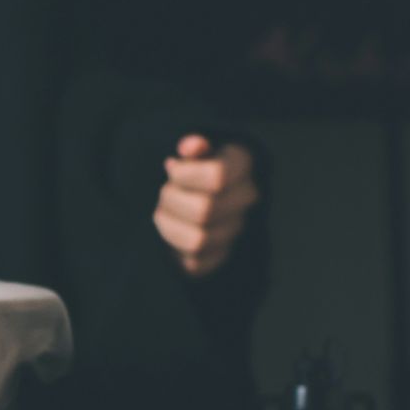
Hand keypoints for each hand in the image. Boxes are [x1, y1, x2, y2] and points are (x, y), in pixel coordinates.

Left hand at [153, 134, 258, 277]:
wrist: (196, 197)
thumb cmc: (190, 169)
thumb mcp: (192, 151)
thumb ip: (192, 146)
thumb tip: (190, 146)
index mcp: (242, 163)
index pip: (217, 177)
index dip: (184, 175)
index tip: (171, 169)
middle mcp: (247, 197)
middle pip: (204, 210)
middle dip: (172, 200)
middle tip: (164, 192)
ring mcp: (236, 229)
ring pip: (198, 240)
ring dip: (169, 225)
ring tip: (163, 212)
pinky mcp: (220, 256)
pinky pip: (194, 263)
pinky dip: (174, 248)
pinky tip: (172, 230)